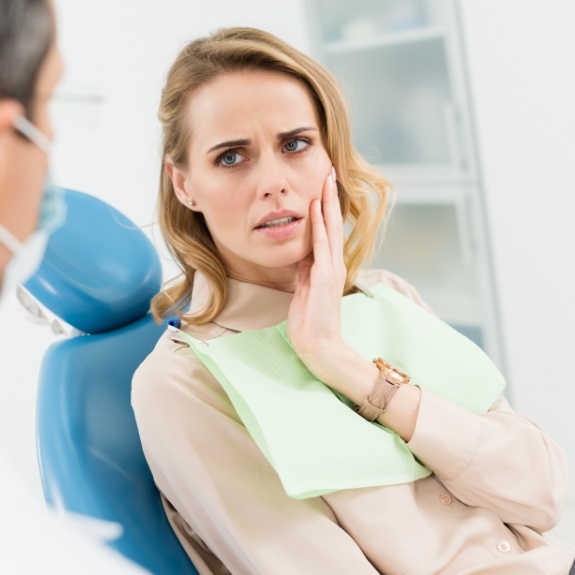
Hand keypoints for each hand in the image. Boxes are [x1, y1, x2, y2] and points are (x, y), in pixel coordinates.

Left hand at [287, 166, 346, 377]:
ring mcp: (331, 269)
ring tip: (326, 181)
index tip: (321, 186)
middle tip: (329, 172)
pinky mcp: (324, 277)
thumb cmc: (311, 320)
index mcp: (327, 266)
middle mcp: (333, 263)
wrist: (319, 344)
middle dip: (329, 197)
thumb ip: (305, 269)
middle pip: (332, 223)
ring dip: (326, 204)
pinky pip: (320, 247)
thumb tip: (301, 253)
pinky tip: (315, 209)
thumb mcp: (305, 288)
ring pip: (329, 229)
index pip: (327, 230)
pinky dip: (318, 226)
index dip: (324, 207)